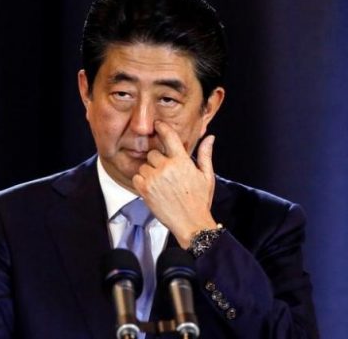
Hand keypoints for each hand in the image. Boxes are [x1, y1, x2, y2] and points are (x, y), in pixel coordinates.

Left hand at [132, 121, 217, 248]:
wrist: (191, 224)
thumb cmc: (200, 200)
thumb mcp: (206, 176)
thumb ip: (205, 154)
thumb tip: (210, 137)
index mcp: (182, 161)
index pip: (168, 136)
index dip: (162, 128)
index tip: (158, 124)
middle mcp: (166, 167)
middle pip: (153, 153)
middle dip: (158, 160)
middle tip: (166, 172)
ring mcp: (154, 178)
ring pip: (144, 165)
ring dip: (150, 171)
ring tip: (161, 183)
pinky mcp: (145, 190)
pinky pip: (137, 177)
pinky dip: (142, 181)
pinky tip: (153, 188)